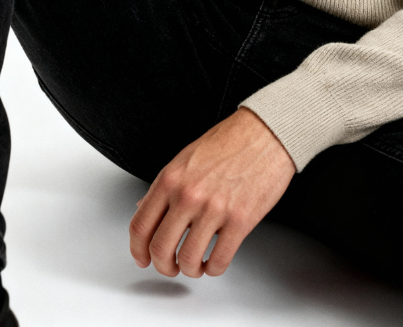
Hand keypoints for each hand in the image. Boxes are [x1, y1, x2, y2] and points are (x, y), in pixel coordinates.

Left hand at [129, 107, 295, 277]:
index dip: (137, 250)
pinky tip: (215, 261)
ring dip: (190, 270)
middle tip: (170, 267)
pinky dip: (214, 269)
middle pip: (160, 248)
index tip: (143, 258)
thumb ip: (165, 186)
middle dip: (163, 266)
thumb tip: (145, 208)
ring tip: (196, 265)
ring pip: (188, 260)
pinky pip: (219, 260)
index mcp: (170, 178)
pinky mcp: (240, 220)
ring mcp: (214, 209)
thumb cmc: (229, 142)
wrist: (265, 133)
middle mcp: (188, 195)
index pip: (140, 225)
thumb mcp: (186, 158)